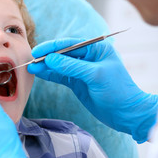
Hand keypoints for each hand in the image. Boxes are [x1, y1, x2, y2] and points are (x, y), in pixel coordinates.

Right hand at [28, 38, 157, 142]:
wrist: (126, 114)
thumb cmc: (117, 91)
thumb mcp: (95, 75)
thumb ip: (71, 66)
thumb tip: (50, 59)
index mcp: (96, 49)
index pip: (70, 44)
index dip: (52, 47)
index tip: (37, 52)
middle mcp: (87, 57)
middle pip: (62, 54)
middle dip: (46, 57)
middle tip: (31, 61)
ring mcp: (81, 70)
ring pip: (59, 65)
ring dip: (46, 67)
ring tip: (31, 68)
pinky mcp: (77, 82)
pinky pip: (61, 76)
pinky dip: (50, 75)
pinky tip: (39, 74)